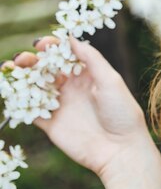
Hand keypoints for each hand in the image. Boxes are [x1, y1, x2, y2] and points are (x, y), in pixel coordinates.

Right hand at [13, 36, 160, 188]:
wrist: (120, 150)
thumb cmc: (122, 112)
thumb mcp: (111, 80)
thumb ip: (91, 59)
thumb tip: (72, 38)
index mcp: (88, 75)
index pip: (66, 56)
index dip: (53, 48)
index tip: (42, 43)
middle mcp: (72, 88)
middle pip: (47, 70)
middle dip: (32, 61)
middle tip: (21, 58)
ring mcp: (61, 105)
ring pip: (35, 88)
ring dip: (21, 78)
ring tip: (10, 68)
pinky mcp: (51, 124)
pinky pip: (30, 111)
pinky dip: (19, 102)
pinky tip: (11, 93)